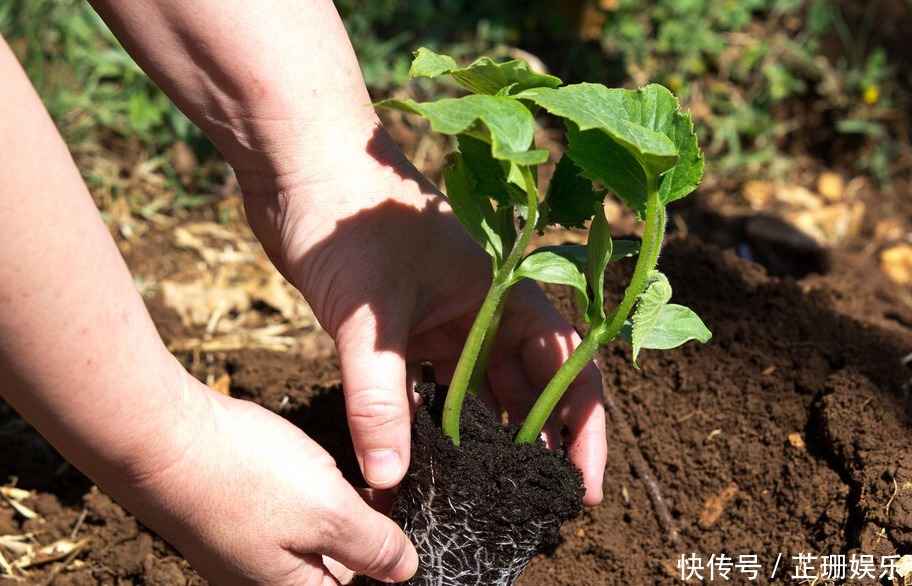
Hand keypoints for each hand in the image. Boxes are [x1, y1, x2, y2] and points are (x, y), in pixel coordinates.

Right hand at [108, 374, 417, 584]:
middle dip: (359, 529)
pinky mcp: (233, 523)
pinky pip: (285, 519)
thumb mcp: (328, 512)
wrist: (160, 438)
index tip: (395, 516)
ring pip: (312, 539)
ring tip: (328, 475)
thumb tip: (405, 569)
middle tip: (364, 488)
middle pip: (335, 567)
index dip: (385, 554)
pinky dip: (303, 495)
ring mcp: (244, 555)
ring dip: (331, 508)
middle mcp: (264, 584)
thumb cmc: (242, 475)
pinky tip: (300, 468)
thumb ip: (372, 546)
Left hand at [240, 129, 607, 505]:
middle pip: (523, 388)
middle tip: (531, 506)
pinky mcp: (398, 328)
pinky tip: (416, 462)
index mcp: (504, 292)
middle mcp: (481, 309)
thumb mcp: (371, 315)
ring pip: (471, 392)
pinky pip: (422, 387)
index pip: (565, 366)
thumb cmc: (350, 218)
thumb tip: (391, 480)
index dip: (582, 428)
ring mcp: (439, 319)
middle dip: (530, 446)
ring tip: (476, 496)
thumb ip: (380, 399)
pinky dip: (421, 423)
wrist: (295, 162)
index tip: (583, 486)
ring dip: (474, 441)